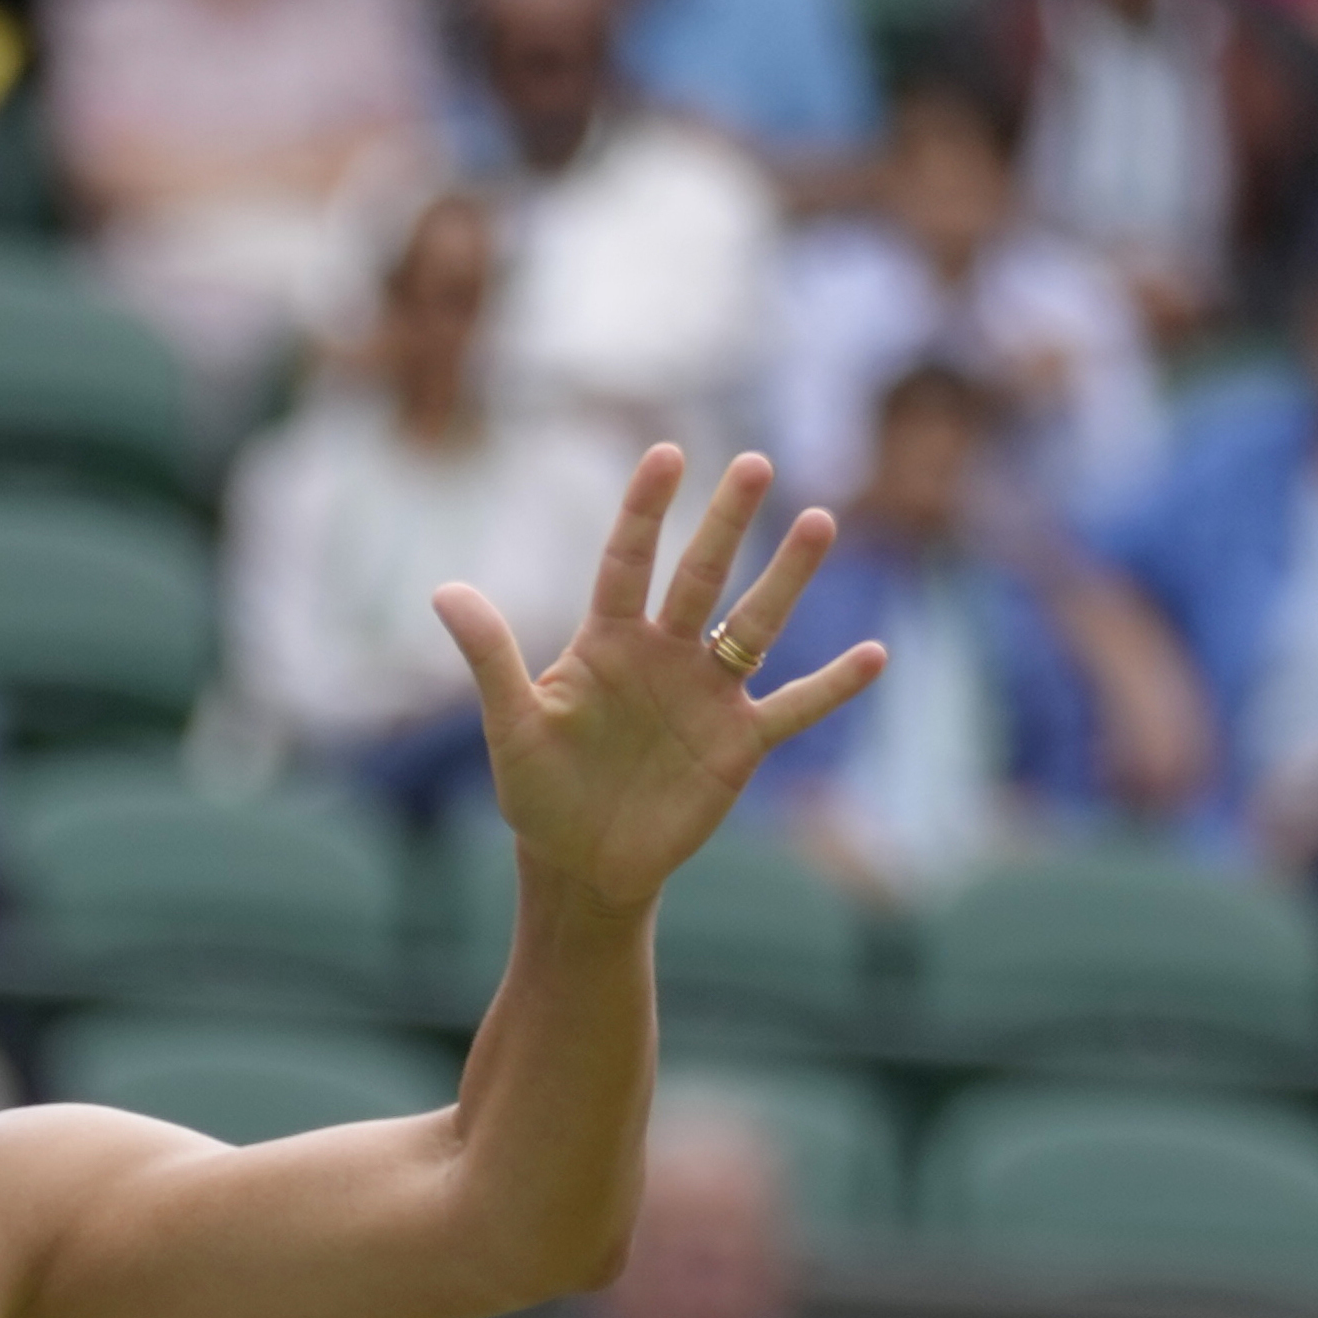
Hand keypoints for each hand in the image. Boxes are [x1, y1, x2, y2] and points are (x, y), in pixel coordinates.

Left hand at [439, 446, 886, 918]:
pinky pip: (793, 709)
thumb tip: (443, 591)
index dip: (646, 509)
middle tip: (755, 463)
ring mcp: (706, 697)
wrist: (580, 864)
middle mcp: (664, 655)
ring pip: (754, 626)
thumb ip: (490, 657)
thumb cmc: (539, 793)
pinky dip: (831, 686)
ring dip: (787, 578)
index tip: (667, 453)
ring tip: (819, 520)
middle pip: (701, 577)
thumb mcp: (511, 726)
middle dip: (727, 523)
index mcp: (607, 641)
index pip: (628, 561)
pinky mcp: (738, 745)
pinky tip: (874, 656)